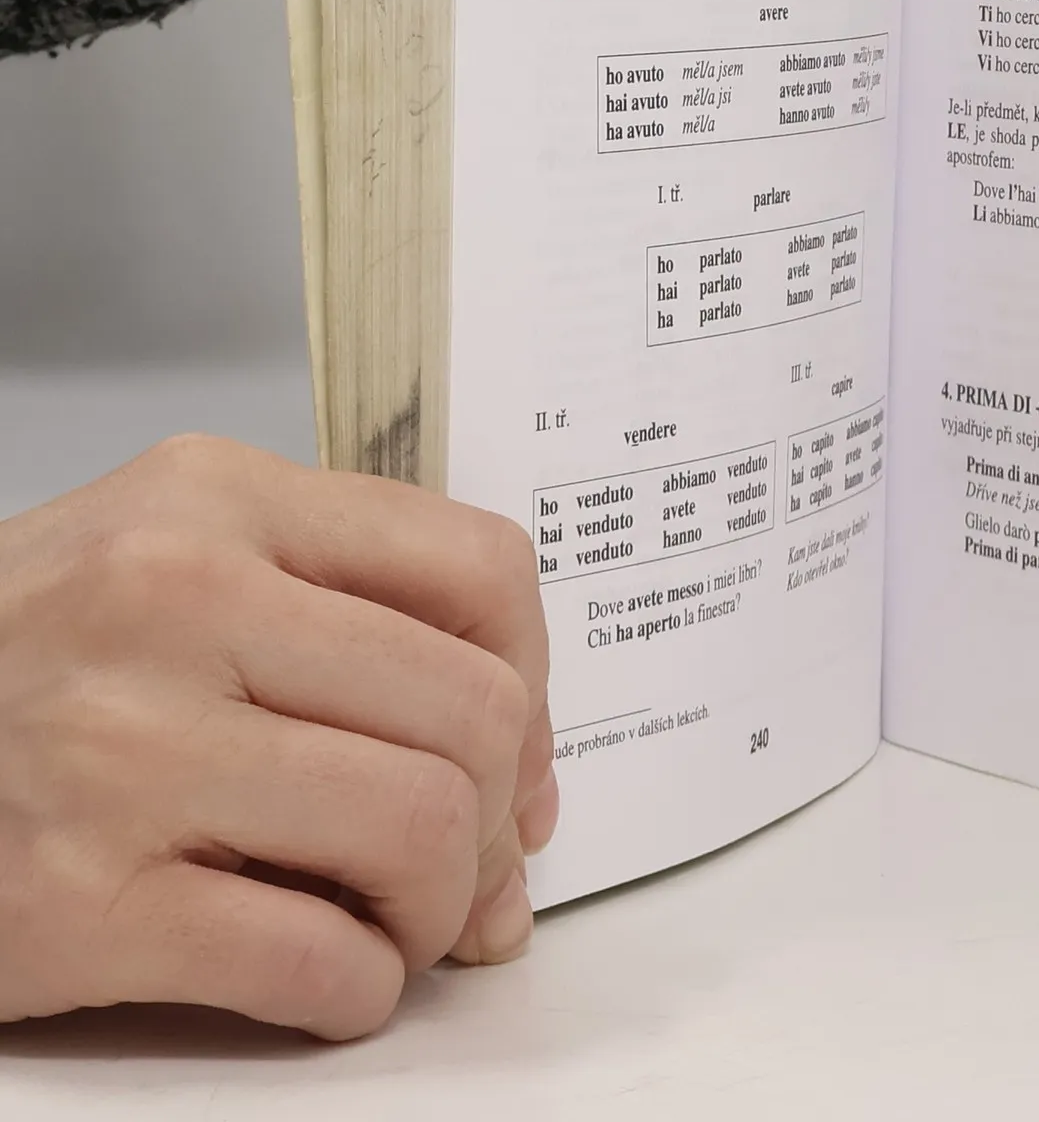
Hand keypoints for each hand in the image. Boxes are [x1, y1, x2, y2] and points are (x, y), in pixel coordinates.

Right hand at [0, 435, 557, 1039]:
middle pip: (473, 710)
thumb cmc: (18, 664)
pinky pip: (316, 962)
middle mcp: (175, 600)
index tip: (521, 752)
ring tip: (399, 919)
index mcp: (216, 500)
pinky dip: (361, 990)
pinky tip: (331, 976)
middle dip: (502, 814)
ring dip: (441, 907)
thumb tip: (517, 759)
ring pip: (421, 830)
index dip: (536, 678)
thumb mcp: (168, 559)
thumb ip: (338, 611)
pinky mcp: (75, 903)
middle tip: (471, 864)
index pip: (479, 565)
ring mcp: (123, 750)